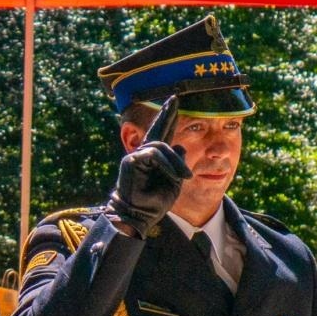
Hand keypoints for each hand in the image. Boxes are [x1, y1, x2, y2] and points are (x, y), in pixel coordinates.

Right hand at [105, 97, 191, 236]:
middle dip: (168, 122)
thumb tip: (181, 146)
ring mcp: (136, 155)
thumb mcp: (174, 180)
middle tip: (177, 114)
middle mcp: (144, 152)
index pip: (163, 132)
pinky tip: (176, 176)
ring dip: (176, 163)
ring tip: (185, 177)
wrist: (140, 215)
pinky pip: (154, 155)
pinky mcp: (131, 161)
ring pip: (161, 147)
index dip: (169, 116)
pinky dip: (167, 165)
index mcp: (155, 156)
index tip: (174, 100)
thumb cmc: (156, 201)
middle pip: (159, 132)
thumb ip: (178, 163)